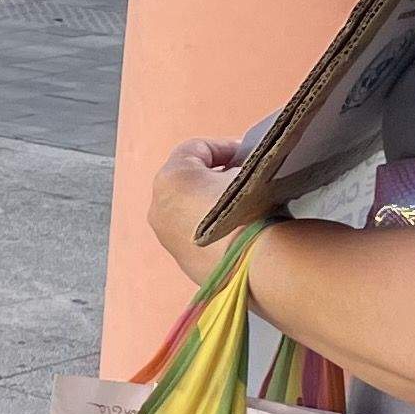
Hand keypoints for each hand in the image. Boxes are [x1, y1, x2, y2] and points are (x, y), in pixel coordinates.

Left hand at [147, 137, 256, 285]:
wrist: (255, 266)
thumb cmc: (252, 211)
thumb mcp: (252, 173)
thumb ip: (242, 164)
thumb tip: (243, 170)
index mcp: (171, 178)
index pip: (196, 149)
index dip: (226, 147)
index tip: (248, 153)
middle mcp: (159, 207)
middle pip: (189, 180)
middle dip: (217, 175)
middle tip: (247, 177)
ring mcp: (166, 237)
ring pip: (190, 208)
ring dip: (214, 203)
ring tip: (246, 204)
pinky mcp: (181, 261)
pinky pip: (196, 234)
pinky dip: (213, 227)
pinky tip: (240, 230)